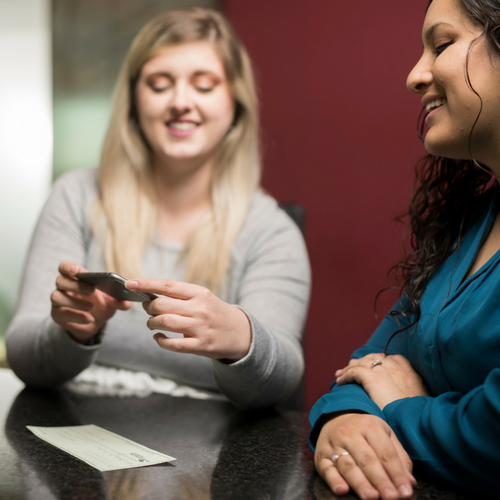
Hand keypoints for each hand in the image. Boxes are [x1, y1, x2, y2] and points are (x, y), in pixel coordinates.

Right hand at [50, 261, 130, 343]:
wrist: (93, 323)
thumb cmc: (100, 305)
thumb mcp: (111, 302)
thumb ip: (118, 301)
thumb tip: (127, 304)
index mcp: (75, 278)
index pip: (64, 267)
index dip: (68, 267)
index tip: (77, 270)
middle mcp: (64, 287)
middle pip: (60, 280)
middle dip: (76, 285)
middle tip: (92, 290)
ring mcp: (58, 302)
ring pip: (56, 297)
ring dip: (75, 302)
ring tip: (91, 307)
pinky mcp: (57, 315)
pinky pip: (62, 313)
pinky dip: (77, 316)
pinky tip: (89, 319)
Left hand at [126, 278, 250, 360]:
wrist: (240, 332)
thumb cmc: (215, 313)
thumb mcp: (203, 298)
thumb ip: (180, 297)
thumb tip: (150, 296)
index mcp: (200, 293)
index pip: (168, 286)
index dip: (147, 284)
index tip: (130, 283)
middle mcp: (200, 309)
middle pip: (162, 305)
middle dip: (148, 308)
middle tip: (147, 309)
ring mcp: (201, 328)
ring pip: (165, 323)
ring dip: (152, 323)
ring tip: (152, 324)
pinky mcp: (201, 346)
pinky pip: (173, 344)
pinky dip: (160, 341)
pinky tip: (158, 338)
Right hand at [315, 413, 415, 499]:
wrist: (335, 417)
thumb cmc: (365, 430)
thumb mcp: (384, 434)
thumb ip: (398, 456)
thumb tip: (409, 482)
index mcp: (369, 426)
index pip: (385, 452)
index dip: (396, 473)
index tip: (406, 492)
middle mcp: (350, 434)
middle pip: (367, 459)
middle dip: (380, 480)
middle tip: (392, 498)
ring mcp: (334, 444)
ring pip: (347, 465)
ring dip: (360, 483)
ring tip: (372, 497)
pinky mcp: (321, 456)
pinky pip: (327, 469)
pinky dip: (334, 480)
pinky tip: (342, 490)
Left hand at [335, 354, 429, 409]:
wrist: (417, 421)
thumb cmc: (419, 417)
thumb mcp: (420, 401)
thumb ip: (410, 394)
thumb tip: (401, 396)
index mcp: (410, 371)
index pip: (391, 358)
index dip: (378, 361)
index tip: (371, 366)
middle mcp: (396, 367)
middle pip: (374, 358)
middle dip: (362, 362)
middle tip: (351, 367)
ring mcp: (385, 371)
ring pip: (361, 363)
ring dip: (350, 368)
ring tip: (341, 374)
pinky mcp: (373, 378)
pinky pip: (354, 372)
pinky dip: (346, 375)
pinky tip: (340, 381)